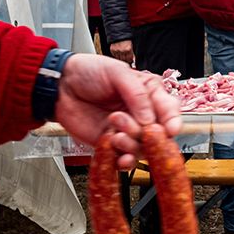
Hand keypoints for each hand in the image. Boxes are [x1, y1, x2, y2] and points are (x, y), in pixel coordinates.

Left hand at [54, 54, 181, 168]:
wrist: (60, 86)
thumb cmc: (88, 72)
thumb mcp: (116, 73)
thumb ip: (137, 94)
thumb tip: (150, 117)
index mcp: (149, 93)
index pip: (170, 110)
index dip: (172, 121)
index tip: (169, 130)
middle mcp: (142, 114)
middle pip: (159, 134)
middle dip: (146, 133)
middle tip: (123, 121)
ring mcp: (127, 131)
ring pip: (143, 149)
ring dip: (131, 144)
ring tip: (114, 132)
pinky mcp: (112, 144)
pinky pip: (125, 159)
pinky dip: (125, 162)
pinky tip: (119, 158)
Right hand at [108, 39, 133, 64]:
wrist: (119, 35)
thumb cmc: (126, 41)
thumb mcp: (131, 46)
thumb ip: (131, 53)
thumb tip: (132, 60)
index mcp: (128, 49)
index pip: (129, 59)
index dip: (130, 61)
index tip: (130, 61)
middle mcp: (122, 50)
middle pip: (124, 59)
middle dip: (126, 60)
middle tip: (126, 59)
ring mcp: (117, 50)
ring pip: (119, 58)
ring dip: (121, 58)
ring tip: (122, 55)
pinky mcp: (112, 50)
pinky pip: (115, 55)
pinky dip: (116, 55)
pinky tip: (118, 53)